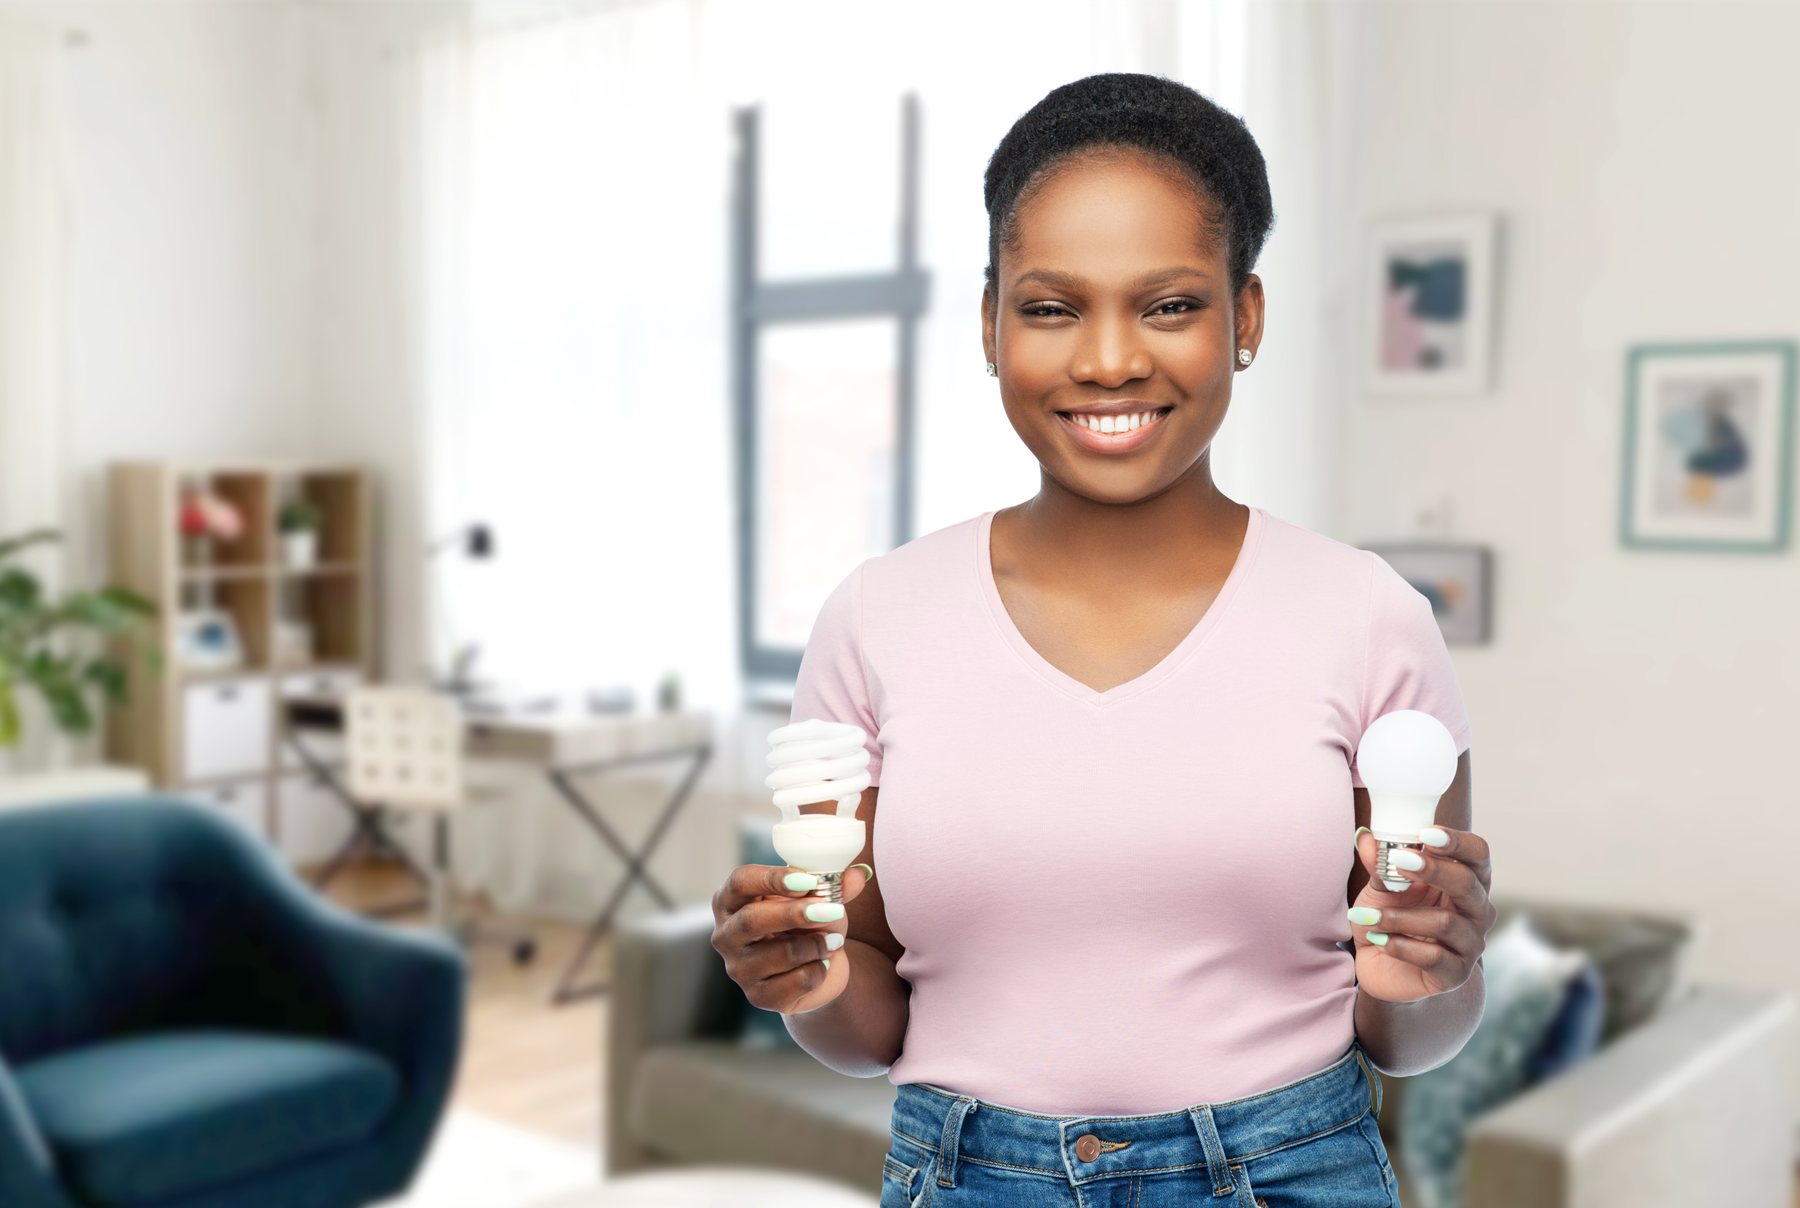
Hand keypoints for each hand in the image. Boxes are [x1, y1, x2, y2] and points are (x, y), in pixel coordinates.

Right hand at [710, 863, 873, 1015]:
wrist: (816, 968)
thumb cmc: (807, 923)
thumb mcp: (819, 898)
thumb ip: (835, 885)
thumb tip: (857, 875)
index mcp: (731, 900)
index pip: (740, 882)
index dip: (772, 879)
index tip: (807, 880)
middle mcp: (726, 935)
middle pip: (751, 920)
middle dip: (796, 914)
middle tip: (832, 911)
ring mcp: (739, 969)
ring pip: (780, 954)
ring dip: (817, 945)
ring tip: (834, 941)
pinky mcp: (759, 997)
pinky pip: (796, 982)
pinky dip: (819, 970)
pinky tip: (823, 964)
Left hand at [1347, 827, 1495, 1003]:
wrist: (1382, 969)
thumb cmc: (1391, 919)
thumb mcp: (1380, 888)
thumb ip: (1379, 865)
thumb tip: (1366, 837)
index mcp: (1466, 881)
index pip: (1477, 854)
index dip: (1457, 842)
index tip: (1426, 833)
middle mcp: (1477, 912)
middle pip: (1469, 884)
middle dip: (1433, 870)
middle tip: (1397, 860)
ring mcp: (1470, 945)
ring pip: (1445, 922)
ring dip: (1399, 916)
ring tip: (1368, 916)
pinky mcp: (1455, 974)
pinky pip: (1434, 957)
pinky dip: (1400, 945)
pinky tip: (1378, 940)